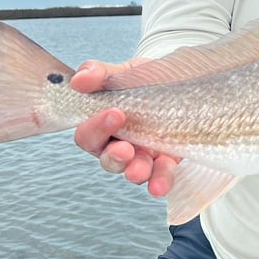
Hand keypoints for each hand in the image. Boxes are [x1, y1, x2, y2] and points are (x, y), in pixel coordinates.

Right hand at [71, 59, 179, 196]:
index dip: (95, 128)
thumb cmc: (143, 79)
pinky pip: (161, 175)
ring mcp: (143, 155)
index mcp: (102, 125)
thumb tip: (79, 80)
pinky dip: (160, 181)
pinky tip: (159, 186)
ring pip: (133, 171)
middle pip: (108, 159)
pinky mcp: (167, 160)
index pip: (87, 135)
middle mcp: (119, 144)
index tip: (115, 113)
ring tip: (140, 171)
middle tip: (125, 149)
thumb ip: (99, 73)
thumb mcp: (122, 72)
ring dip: (136, 172)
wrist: (180, 80)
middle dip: (115, 157)